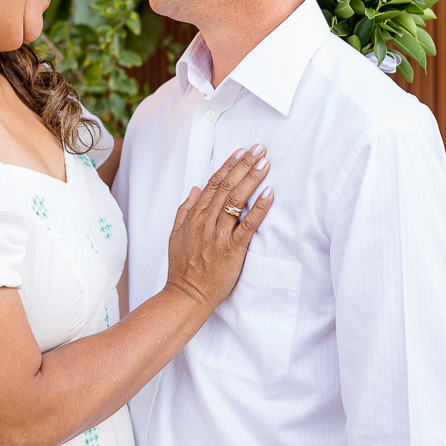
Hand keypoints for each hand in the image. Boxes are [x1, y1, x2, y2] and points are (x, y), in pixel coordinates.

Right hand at [164, 145, 273, 314]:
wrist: (186, 296)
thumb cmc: (182, 268)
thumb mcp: (175, 235)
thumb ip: (185, 210)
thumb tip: (195, 188)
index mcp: (194, 217)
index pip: (213, 183)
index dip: (229, 165)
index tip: (241, 150)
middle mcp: (206, 222)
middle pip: (227, 186)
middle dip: (244, 165)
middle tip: (260, 149)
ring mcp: (218, 235)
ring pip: (236, 200)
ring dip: (252, 179)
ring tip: (265, 163)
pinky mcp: (232, 250)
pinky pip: (248, 225)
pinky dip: (259, 208)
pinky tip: (269, 193)